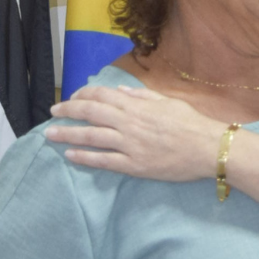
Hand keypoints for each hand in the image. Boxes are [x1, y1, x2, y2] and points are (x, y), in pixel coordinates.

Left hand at [45, 85, 218, 180]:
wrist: (208, 147)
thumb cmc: (191, 122)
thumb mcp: (168, 101)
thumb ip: (142, 96)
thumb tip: (120, 92)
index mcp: (137, 105)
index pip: (102, 95)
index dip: (82, 94)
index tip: (72, 98)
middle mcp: (129, 123)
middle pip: (90, 113)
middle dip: (68, 111)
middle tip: (53, 113)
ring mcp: (130, 145)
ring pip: (92, 137)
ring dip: (68, 134)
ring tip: (50, 134)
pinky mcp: (134, 165)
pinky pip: (104, 161)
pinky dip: (85, 157)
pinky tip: (70, 155)